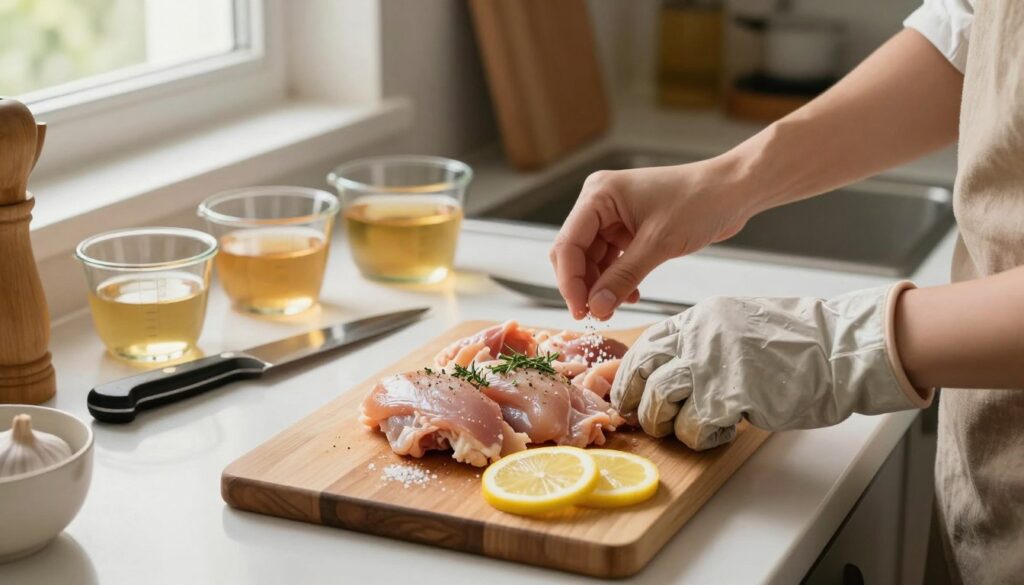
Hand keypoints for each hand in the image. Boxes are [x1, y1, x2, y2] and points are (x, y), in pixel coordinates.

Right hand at [549, 158, 752, 319]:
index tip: (581, 311)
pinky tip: (631, 295)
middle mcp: (600, 203)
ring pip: (592, 260)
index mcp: (598, 195)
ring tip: (614, 309)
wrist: (734, 190)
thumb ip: (623, 277)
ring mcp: (614, 216)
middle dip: (583, 285)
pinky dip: (617, 280)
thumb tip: (596, 308)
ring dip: (601, 286)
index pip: (568, 243)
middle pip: (575, 253)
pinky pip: (612, 260)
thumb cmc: (699, 202)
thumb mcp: (659, 244)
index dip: (570, 281)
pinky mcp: (629, 229)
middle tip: (595, 315)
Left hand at [611, 282, 931, 449]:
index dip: (629, 376)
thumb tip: (668, 374)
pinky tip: (723, 431)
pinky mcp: (731, 395)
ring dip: (666, 425)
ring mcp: (712, 365)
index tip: (627, 396)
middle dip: (635, 402)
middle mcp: (699, 337)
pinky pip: (694, 427)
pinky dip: (702, 439)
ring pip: (660, 400)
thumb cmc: (798, 343)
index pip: (645, 345)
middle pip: (641, 371)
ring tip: (686, 429)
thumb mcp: (738, 326)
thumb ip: (701, 344)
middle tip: (645, 421)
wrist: (841, 348)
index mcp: (699, 319)